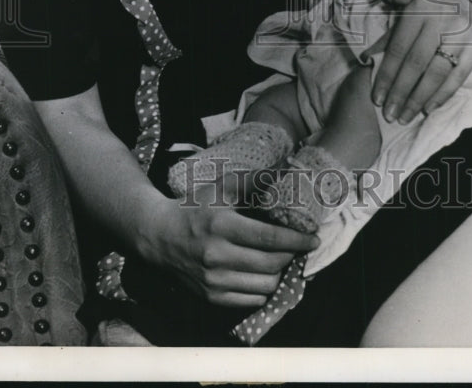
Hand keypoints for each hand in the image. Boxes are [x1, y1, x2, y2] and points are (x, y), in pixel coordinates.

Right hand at [147, 187, 318, 308]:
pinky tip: (262, 273)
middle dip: (291, 255)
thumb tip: (288, 170)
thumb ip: (255, 180)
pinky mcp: (211, 297)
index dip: (296, 240)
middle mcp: (217, 256)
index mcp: (222, 226)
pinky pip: (252, 301)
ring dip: (279, 273)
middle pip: (271, 264)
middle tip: (297, 246)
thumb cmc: (195, 207)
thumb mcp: (222, 187)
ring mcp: (213, 280)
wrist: (159, 236)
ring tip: (279, 258)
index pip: (269, 239)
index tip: (313, 238)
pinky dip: (263, 289)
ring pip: (265, 286)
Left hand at [370, 0, 471, 123]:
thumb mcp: (409, 10)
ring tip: (406, 116)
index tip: (377, 98)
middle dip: (400, 92)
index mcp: (418, 9)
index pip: (398, 49)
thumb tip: (367, 60)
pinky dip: (442, 95)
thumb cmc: (434, 5)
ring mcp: (462, 33)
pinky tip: (429, 108)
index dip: (386, 76)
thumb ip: (391, 35)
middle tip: (390, 115)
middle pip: (416, 63)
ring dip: (419, 99)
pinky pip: (458, 76)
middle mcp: (440, 20)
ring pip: (436, 72)